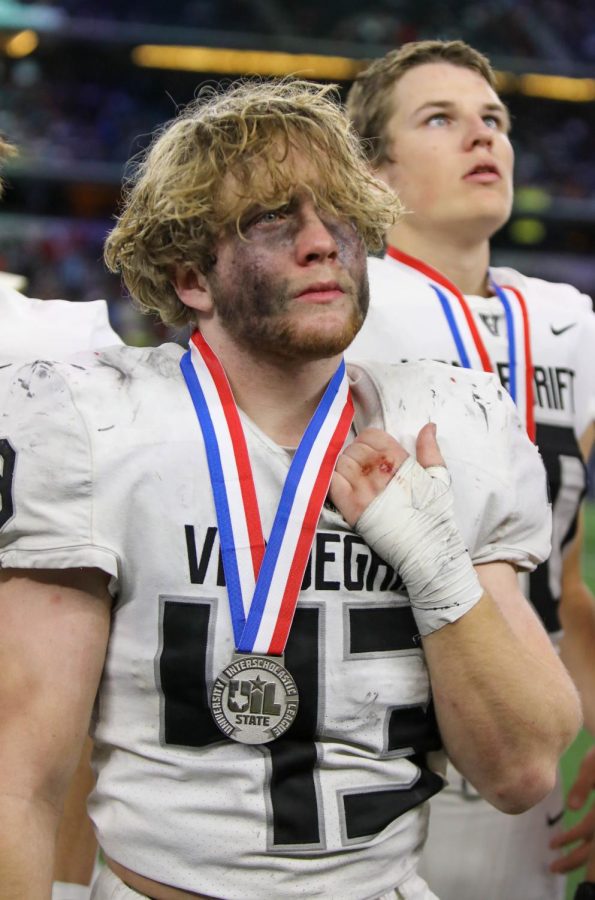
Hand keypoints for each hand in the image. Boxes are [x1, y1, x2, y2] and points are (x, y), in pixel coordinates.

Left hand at [329, 423, 441, 526]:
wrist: (425, 550)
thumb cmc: (435, 516)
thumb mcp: (440, 479)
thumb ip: (430, 450)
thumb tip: (429, 426)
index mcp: (398, 459)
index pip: (371, 435)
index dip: (370, 443)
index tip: (374, 455)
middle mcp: (377, 469)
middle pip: (354, 448)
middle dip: (358, 456)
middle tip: (365, 470)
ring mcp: (361, 487)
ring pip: (340, 462)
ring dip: (345, 468)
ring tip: (354, 481)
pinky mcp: (349, 506)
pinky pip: (331, 481)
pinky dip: (334, 480)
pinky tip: (343, 489)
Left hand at [550, 747, 594, 875]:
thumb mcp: (593, 764)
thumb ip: (584, 785)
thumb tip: (572, 808)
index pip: (594, 836)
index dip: (578, 849)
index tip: (558, 855)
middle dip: (576, 862)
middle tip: (553, 868)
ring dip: (577, 857)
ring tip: (555, 863)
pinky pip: (594, 833)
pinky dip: (581, 840)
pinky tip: (564, 840)